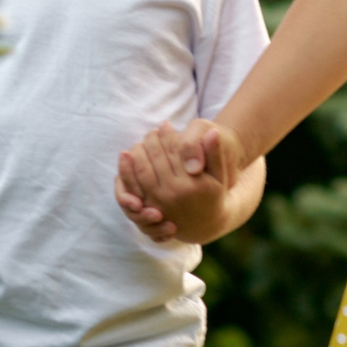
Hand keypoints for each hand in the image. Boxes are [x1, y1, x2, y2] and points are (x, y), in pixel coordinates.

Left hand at [116, 120, 246, 243]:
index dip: (167, 136)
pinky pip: (132, 184)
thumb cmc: (214, 193)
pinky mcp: (146, 207)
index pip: (173, 152)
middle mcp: (171, 194)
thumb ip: (215, 153)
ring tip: (142, 141)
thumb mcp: (220, 175)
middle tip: (151, 131)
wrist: (206, 222)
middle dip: (151, 141)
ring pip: (141, 170)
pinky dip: (127, 169)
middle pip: (155, 159)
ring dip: (138, 152)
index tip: (165, 124)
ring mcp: (156, 202)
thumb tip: (213, 133)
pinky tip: (129, 155)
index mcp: (190, 184)